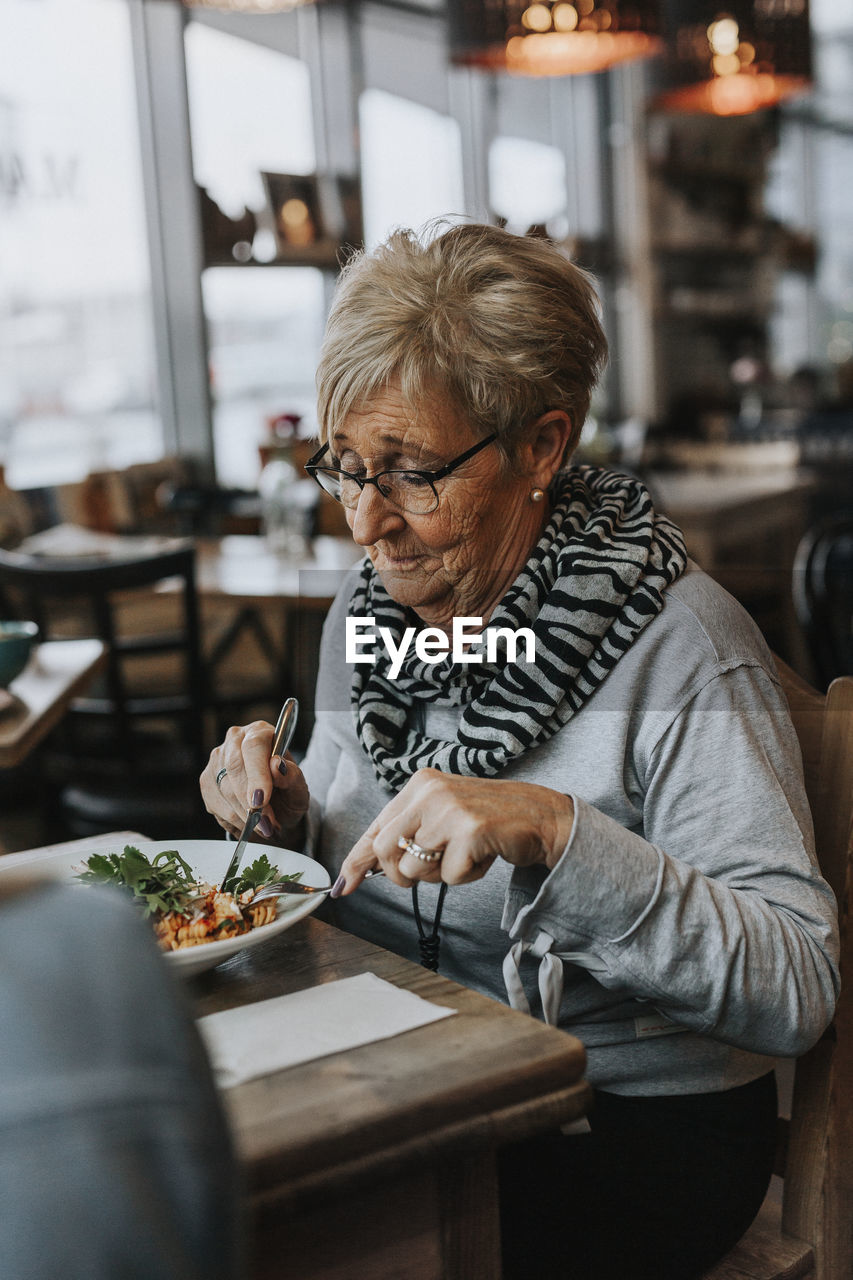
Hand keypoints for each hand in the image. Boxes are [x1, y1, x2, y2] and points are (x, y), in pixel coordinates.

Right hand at [200, 720, 309, 839]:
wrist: (277, 807)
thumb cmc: (288, 792)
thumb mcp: (299, 787)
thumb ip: (292, 776)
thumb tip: (277, 765)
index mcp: (260, 732)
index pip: (254, 747)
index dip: (256, 774)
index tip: (262, 800)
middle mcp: (235, 740)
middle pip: (234, 767)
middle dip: (249, 801)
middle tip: (265, 824)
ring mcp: (217, 759)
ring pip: (223, 789)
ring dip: (243, 815)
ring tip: (263, 826)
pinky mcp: (207, 780)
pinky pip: (215, 804)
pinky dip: (233, 820)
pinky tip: (248, 823)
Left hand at [334, 768, 573, 894]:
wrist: (540, 816)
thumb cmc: (488, 821)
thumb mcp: (442, 816)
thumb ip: (408, 834)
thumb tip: (365, 868)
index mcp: (419, 784)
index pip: (376, 827)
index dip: (356, 860)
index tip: (342, 886)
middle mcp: (430, 791)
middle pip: (385, 851)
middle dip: (398, 876)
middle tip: (421, 877)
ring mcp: (450, 810)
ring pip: (415, 868)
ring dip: (439, 876)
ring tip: (464, 857)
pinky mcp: (470, 831)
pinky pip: (450, 877)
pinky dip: (466, 877)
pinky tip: (483, 857)